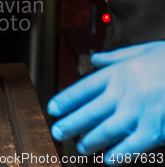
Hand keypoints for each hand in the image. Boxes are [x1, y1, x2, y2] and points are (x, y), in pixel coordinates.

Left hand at [48, 41, 164, 164]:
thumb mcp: (141, 51)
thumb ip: (115, 57)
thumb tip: (95, 59)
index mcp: (117, 74)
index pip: (83, 89)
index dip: (65, 100)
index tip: (53, 109)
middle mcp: (123, 93)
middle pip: (89, 112)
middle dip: (70, 124)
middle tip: (58, 132)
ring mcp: (138, 111)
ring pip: (105, 131)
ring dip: (90, 141)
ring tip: (80, 148)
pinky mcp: (154, 127)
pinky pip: (132, 145)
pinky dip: (119, 154)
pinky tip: (109, 160)